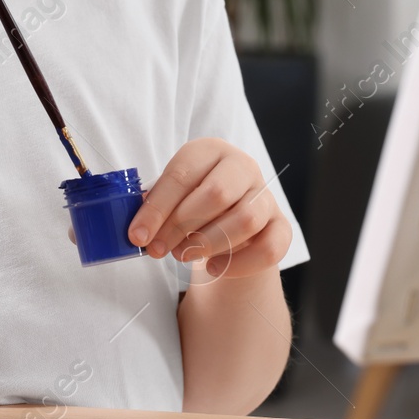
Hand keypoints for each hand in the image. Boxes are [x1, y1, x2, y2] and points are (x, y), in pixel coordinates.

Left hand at [126, 138, 291, 279]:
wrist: (227, 222)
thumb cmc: (191, 204)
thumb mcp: (171, 197)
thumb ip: (154, 207)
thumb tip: (138, 230)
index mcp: (210, 150)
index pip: (182, 174)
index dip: (157, 208)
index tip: (138, 236)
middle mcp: (242, 166)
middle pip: (216, 193)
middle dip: (181, 226)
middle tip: (159, 249)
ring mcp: (266, 195)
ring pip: (245, 219)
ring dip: (208, 243)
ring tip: (183, 255)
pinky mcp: (281, 226)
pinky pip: (269, 247)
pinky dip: (239, 263)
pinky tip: (212, 268)